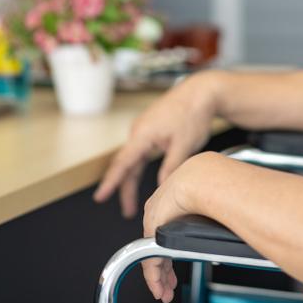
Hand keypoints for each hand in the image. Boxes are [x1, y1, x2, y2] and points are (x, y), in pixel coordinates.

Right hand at [93, 71, 220, 216]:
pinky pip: (141, 151)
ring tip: (135, 201)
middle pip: (127, 165)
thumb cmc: (193, 112)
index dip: (111, 183)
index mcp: (142, 134)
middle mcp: (139, 130)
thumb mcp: (183, 146)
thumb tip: (162, 188)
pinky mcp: (152, 127)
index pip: (122, 164)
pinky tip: (145, 176)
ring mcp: (144, 128)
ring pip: (134, 159)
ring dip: (133, 178)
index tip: (100, 197)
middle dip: (125, 189)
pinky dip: (140, 166)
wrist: (202, 91)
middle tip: (128, 211)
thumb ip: (170, 169)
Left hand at [141, 152, 217, 302]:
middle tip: (167, 288)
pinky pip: (149, 260)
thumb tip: (228, 222)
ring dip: (157, 278)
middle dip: (163, 271)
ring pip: (151, 257)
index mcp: (170, 203)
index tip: (174, 269)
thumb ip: (212, 216)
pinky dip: (154, 277)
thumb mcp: (210, 204)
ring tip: (163, 292)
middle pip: (156, 248)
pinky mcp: (151, 232)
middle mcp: (157, 213)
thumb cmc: (212, 184)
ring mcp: (152, 222)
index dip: (169, 255)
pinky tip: (160, 286)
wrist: (203, 178)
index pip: (164, 235)